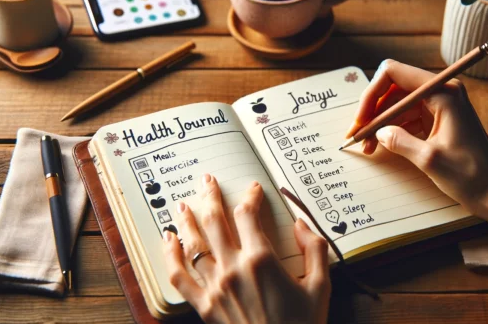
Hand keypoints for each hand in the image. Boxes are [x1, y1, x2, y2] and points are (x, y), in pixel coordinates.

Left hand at [163, 174, 330, 323]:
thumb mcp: (320, 286)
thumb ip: (315, 250)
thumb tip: (301, 225)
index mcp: (262, 260)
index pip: (248, 214)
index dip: (249, 196)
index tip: (253, 190)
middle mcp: (234, 268)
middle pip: (215, 221)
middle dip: (210, 196)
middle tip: (207, 181)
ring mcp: (215, 287)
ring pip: (194, 244)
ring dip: (187, 220)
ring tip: (182, 204)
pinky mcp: (204, 306)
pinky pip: (179, 277)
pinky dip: (170, 256)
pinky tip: (167, 241)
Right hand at [346, 60, 487, 223]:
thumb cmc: (471, 175)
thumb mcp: (429, 159)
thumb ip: (399, 141)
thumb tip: (377, 133)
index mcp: (443, 93)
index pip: (395, 74)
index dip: (371, 94)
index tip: (361, 120)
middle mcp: (442, 92)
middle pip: (394, 88)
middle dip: (373, 110)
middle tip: (357, 135)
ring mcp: (441, 105)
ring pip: (398, 103)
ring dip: (380, 122)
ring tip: (367, 145)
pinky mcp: (439, 120)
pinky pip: (408, 116)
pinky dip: (393, 129)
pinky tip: (381, 145)